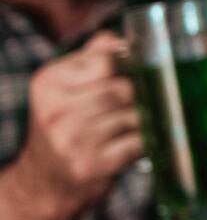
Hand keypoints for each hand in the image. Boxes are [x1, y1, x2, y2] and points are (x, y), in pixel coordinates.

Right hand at [12, 34, 142, 219]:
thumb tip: (130, 38)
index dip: (129, 66)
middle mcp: (54, 111)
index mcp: (48, 82)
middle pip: (124, 90)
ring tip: (141, 122)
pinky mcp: (89, 166)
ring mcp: (70, 141)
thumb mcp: (67, 85)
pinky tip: (143, 142)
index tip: (136, 73)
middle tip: (146, 101)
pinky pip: (137, 144)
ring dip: (146, 119)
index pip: (107, 62)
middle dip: (142, 95)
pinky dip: (147, 142)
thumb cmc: (67, 123)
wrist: (45, 181)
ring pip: (134, 116)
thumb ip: (95, 55)